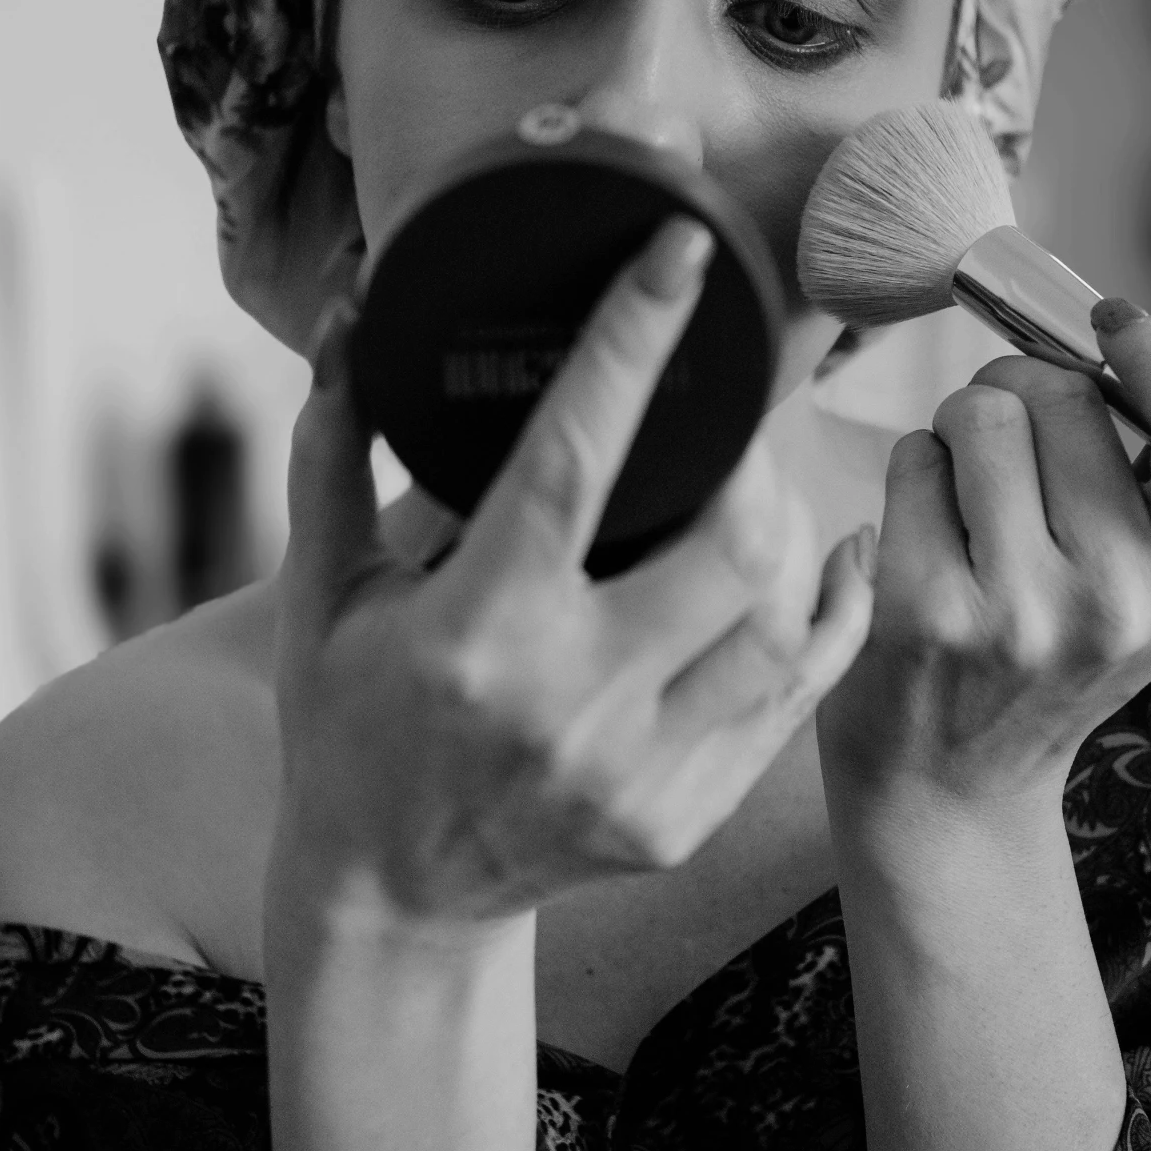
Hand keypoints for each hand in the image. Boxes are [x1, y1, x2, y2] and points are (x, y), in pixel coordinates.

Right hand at [267, 219, 871, 942]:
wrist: (389, 901)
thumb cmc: (349, 726)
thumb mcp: (321, 593)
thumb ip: (336, 451)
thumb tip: (352, 312)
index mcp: (473, 634)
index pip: (573, 461)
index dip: (633, 343)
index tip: (681, 249)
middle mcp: (568, 706)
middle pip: (728, 542)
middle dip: (752, 445)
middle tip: (734, 402)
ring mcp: (638, 775)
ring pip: (782, 617)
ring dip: (793, 526)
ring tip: (760, 482)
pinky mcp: (683, 820)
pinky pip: (795, 696)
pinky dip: (827, 613)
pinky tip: (829, 559)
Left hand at [818, 307, 1150, 834]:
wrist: (951, 783)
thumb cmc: (1047, 652)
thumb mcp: (1146, 573)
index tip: (1110, 323)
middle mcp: (1118, 603)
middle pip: (1058, 394)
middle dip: (1019, 392)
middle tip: (1007, 452)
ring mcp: (1019, 612)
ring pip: (978, 415)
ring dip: (958, 432)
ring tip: (965, 498)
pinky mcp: (926, 613)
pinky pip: (913, 461)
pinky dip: (911, 473)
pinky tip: (922, 531)